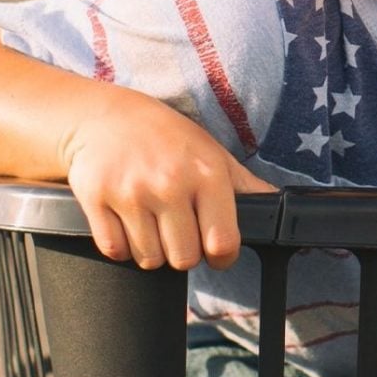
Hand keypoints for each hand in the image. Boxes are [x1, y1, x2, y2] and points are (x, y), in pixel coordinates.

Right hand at [60, 93, 273, 269]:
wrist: (102, 117)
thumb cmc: (165, 137)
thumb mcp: (211, 153)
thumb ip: (245, 187)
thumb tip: (280, 209)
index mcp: (206, 173)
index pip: (222, 243)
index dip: (221, 256)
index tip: (214, 250)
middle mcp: (169, 182)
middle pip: (184, 259)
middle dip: (183, 251)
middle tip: (176, 228)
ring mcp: (130, 191)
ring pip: (149, 259)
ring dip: (151, 249)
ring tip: (150, 220)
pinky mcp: (96, 198)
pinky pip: (115, 250)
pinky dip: (121, 245)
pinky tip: (126, 220)